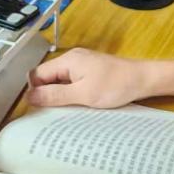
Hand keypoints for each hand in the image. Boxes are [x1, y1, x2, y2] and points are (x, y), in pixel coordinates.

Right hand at [25, 48, 155, 107]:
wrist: (145, 79)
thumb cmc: (116, 86)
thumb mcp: (83, 94)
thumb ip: (55, 95)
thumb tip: (29, 97)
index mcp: (67, 60)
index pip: (37, 74)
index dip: (35, 92)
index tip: (40, 110)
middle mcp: (72, 58)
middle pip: (48, 77)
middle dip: (47, 95)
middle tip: (53, 114)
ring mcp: (83, 64)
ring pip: (60, 81)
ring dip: (61, 96)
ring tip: (65, 112)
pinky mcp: (91, 71)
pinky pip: (73, 82)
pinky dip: (72, 93)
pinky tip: (78, 105)